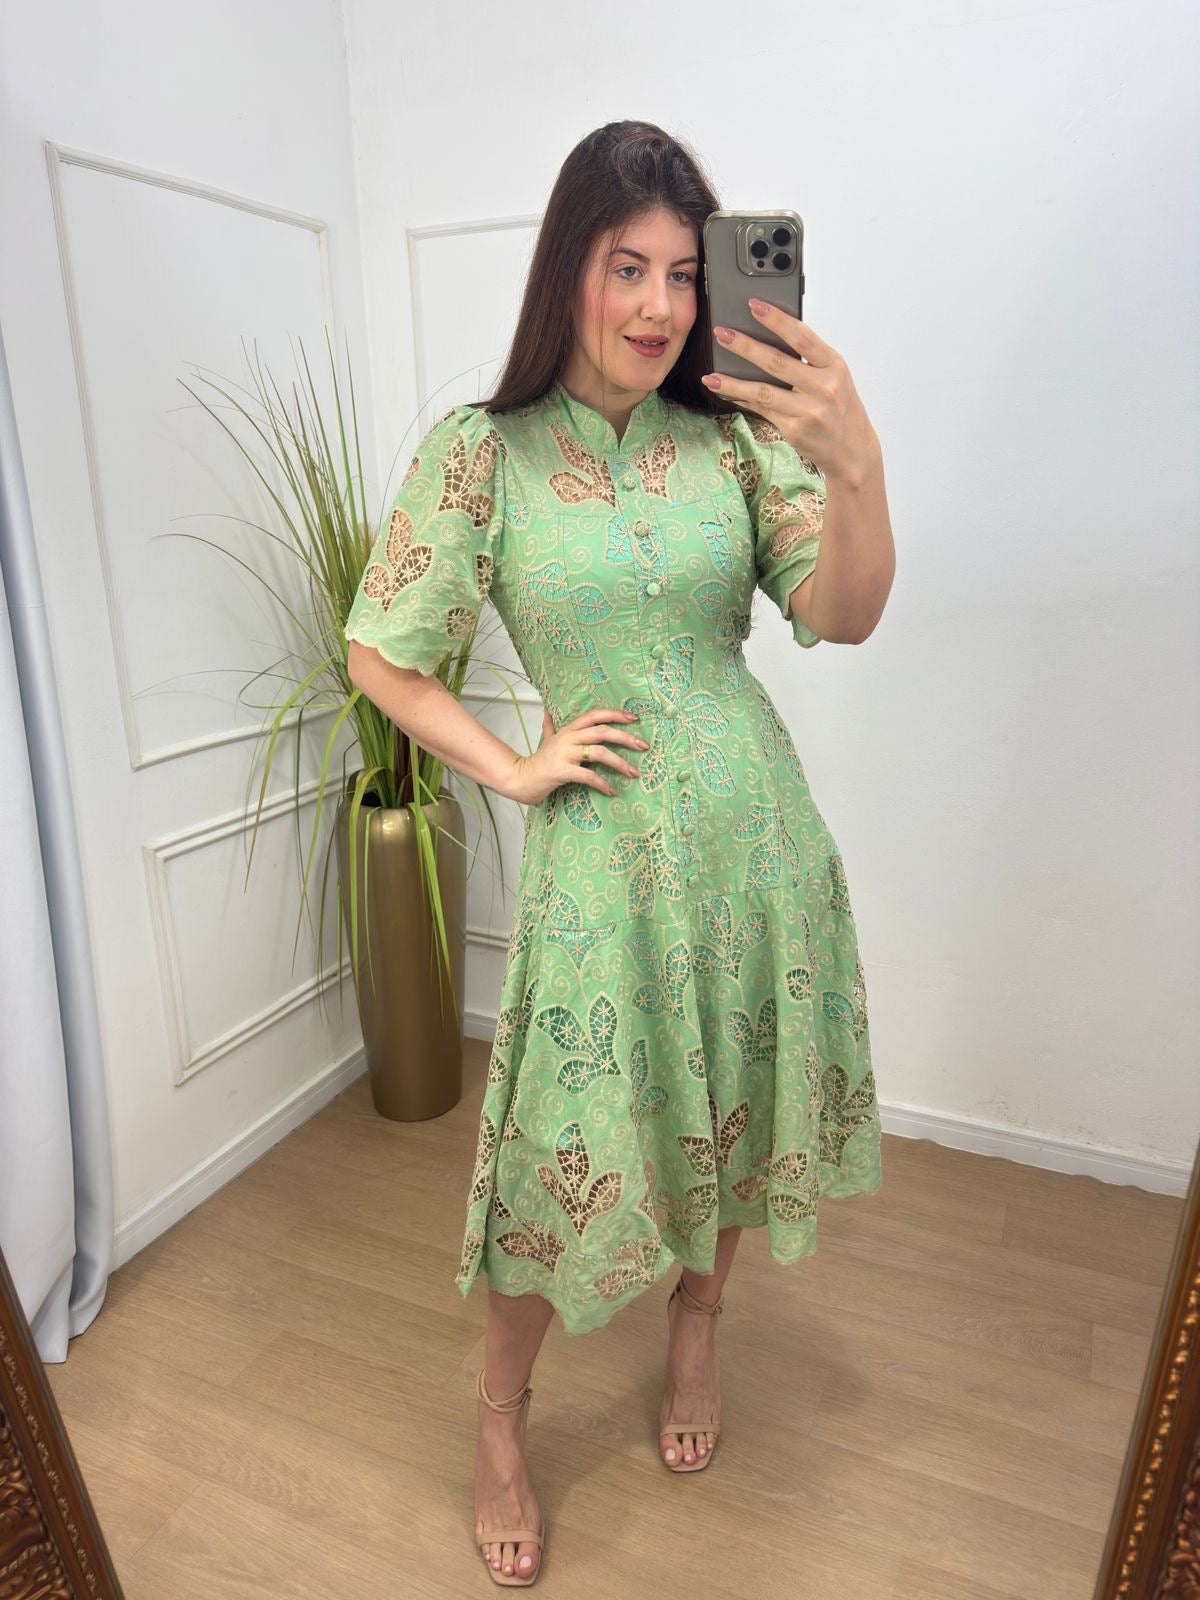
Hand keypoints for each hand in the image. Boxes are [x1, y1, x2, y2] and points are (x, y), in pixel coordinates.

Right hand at [505, 707, 648, 805]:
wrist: (520, 778)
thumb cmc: (538, 761)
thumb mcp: (546, 740)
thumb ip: (550, 726)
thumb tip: (547, 711)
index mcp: (568, 730)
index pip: (594, 715)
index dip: (615, 714)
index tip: (634, 719)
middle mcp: (568, 738)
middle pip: (602, 732)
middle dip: (625, 738)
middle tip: (643, 746)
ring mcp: (565, 754)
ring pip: (598, 753)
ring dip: (619, 763)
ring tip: (633, 773)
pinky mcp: (562, 771)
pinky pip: (588, 776)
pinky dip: (602, 784)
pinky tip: (611, 791)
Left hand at [703, 301, 879, 486]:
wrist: (853, 450)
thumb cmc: (839, 406)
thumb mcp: (834, 377)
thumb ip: (809, 360)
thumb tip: (767, 339)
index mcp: (834, 365)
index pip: (802, 337)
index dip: (776, 320)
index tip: (754, 305)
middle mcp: (824, 387)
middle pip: (777, 362)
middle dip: (745, 346)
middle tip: (721, 333)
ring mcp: (809, 410)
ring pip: (763, 391)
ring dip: (733, 382)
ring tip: (711, 376)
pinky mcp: (795, 429)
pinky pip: (762, 410)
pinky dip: (743, 400)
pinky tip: (727, 393)